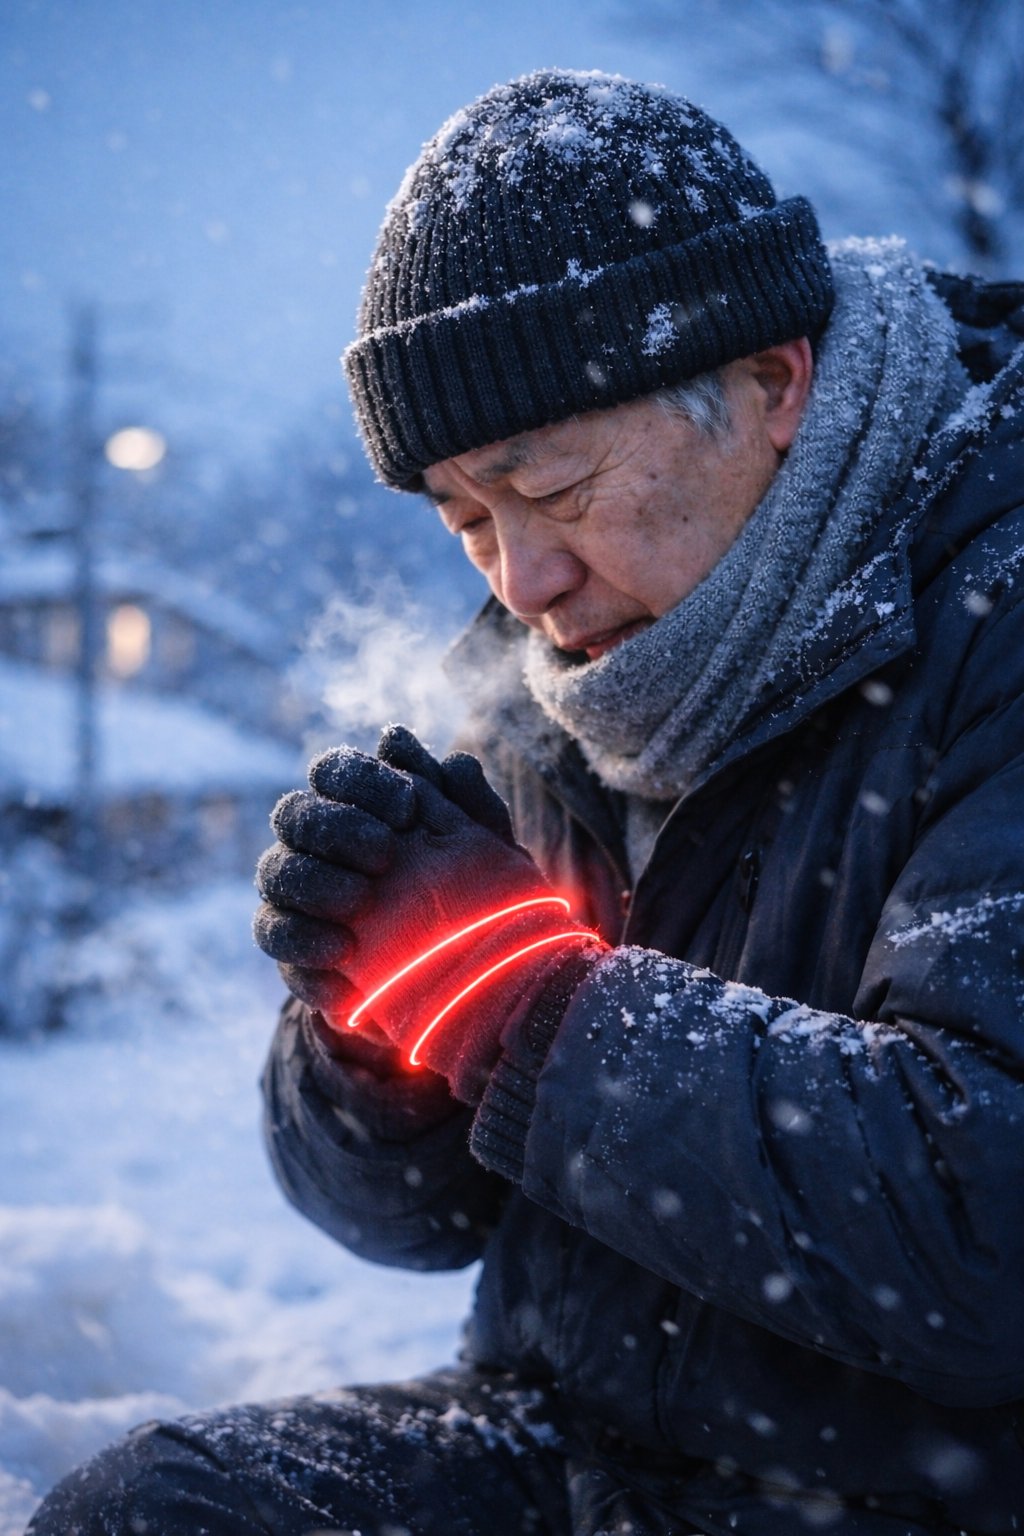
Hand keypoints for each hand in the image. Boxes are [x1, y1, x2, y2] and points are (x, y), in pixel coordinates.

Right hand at [255, 727, 600, 1100]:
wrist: (455, 985)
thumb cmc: (469, 901)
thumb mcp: (485, 855)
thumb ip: (464, 802)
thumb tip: (431, 752)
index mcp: (353, 807)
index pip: (333, 771)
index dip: (361, 780)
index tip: (407, 807)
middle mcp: (311, 845)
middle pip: (293, 814)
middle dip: (334, 827)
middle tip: (385, 854)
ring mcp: (293, 896)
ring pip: (275, 874)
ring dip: (314, 884)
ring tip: (360, 904)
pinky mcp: (289, 951)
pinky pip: (279, 942)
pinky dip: (309, 953)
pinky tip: (346, 968)